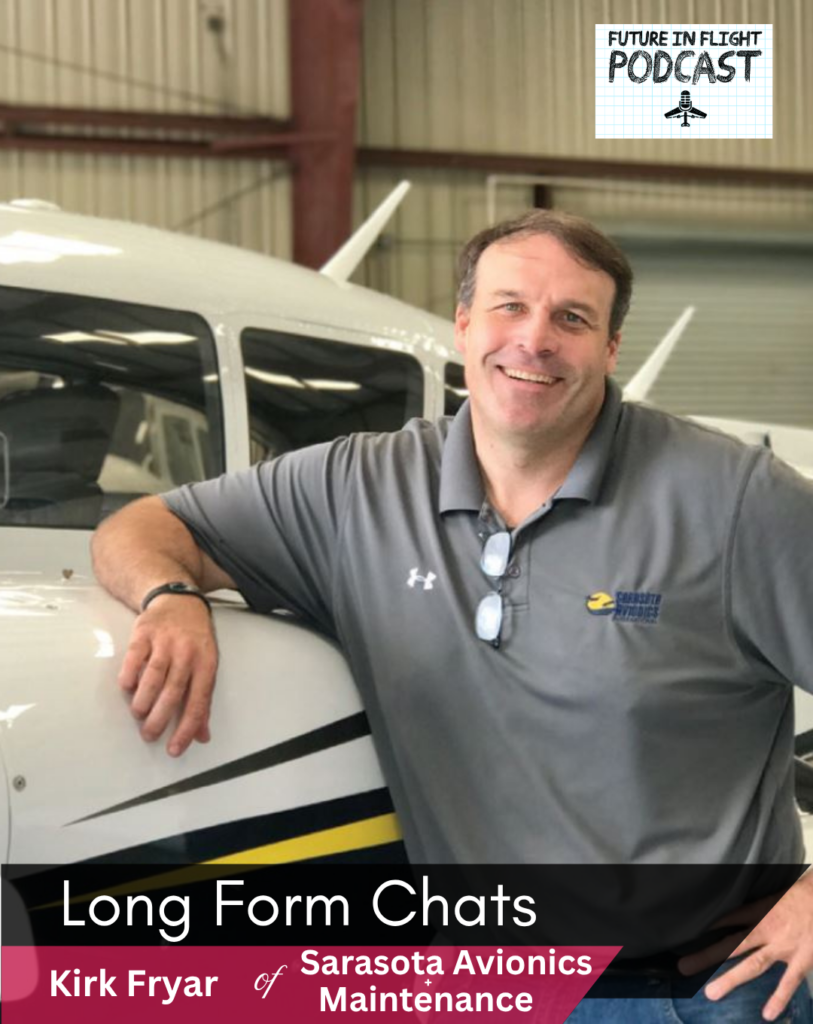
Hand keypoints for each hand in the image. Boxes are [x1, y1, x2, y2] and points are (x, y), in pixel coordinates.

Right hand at [118, 595, 217, 756]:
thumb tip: (201, 736)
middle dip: (159, 720)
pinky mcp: (144, 632)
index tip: (174, 748)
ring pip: (152, 677)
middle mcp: (187, 652)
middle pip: (172, 692)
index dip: (186, 728)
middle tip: (149, 734)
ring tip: (138, 714)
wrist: (179, 600)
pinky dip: (129, 677)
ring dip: (143, 701)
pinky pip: (134, 658)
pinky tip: (128, 688)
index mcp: (207, 663)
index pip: (198, 702)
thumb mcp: (207, 665)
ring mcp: (165, 641)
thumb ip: (202, 701)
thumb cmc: (195, 639)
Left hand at [677, 872, 812, 1021]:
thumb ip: (757, 907)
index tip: (686, 935)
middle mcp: (766, 928)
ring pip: (753, 964)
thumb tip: (737, 913)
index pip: (727, 917)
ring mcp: (783, 946)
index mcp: (759, 911)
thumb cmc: (800, 894)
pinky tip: (767, 1014)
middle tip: (684, 968)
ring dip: (731, 979)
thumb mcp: (774, 894)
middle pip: (731, 944)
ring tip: (712, 993)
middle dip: (707, 956)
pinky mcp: (802, 958)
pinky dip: (778, 998)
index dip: (707, 925)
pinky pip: (789, 981)